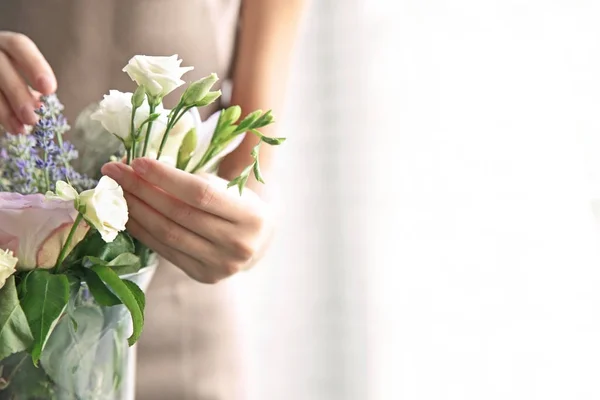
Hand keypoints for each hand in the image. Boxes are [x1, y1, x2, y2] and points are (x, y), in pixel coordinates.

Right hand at [0, 31, 56, 132]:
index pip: (18, 45)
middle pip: (0, 65)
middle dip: (18, 93)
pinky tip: (10, 126)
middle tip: (32, 118)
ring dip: (4, 110)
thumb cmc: (12, 82)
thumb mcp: (21, 79)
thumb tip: (38, 106)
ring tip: (21, 129)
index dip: (35, 66)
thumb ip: (31, 89)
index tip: (49, 89)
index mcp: (5, 45)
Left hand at [101, 158, 273, 283]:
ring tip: (116, 191)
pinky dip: (142, 231)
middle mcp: (238, 245)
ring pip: (168, 234)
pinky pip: (165, 251)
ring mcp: (221, 265)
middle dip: (142, 190)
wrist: (260, 240)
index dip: (165, 177)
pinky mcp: (204, 276)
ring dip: (136, 210)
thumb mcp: (232, 185)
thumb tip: (143, 166)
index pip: (200, 194)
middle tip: (114, 172)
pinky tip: (128, 214)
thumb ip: (198, 176)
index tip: (137, 162)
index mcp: (251, 216)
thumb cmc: (241, 204)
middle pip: (179, 214)